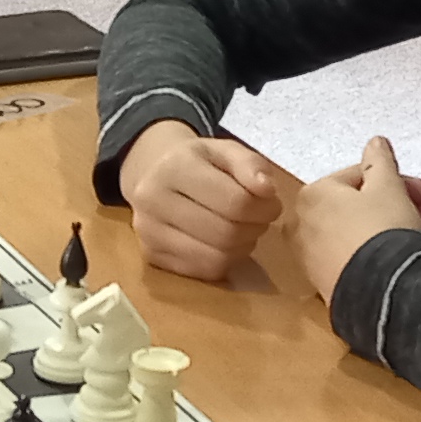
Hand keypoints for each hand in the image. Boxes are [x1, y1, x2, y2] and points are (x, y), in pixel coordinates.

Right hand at [119, 122, 298, 277]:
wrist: (151, 174)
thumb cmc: (197, 163)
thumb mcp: (224, 150)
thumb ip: (250, 164)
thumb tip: (267, 189)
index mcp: (174, 167)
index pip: (235, 201)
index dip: (264, 208)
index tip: (272, 204)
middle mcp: (152, 200)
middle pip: (226, 233)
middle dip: (254, 229)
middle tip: (260, 220)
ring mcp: (148, 232)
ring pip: (215, 257)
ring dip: (241, 248)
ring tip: (243, 231)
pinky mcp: (150, 255)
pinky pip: (203, 271)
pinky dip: (224, 261)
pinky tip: (224, 244)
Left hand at [283, 137, 420, 300]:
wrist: (380, 292)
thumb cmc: (382, 229)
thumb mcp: (388, 187)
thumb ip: (381, 161)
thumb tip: (374, 142)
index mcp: (315, 194)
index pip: (366, 178)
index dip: (408, 183)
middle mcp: (306, 224)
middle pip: (367, 206)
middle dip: (412, 208)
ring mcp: (315, 257)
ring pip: (368, 232)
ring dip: (407, 229)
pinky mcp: (330, 283)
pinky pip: (362, 257)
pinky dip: (388, 251)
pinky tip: (417, 255)